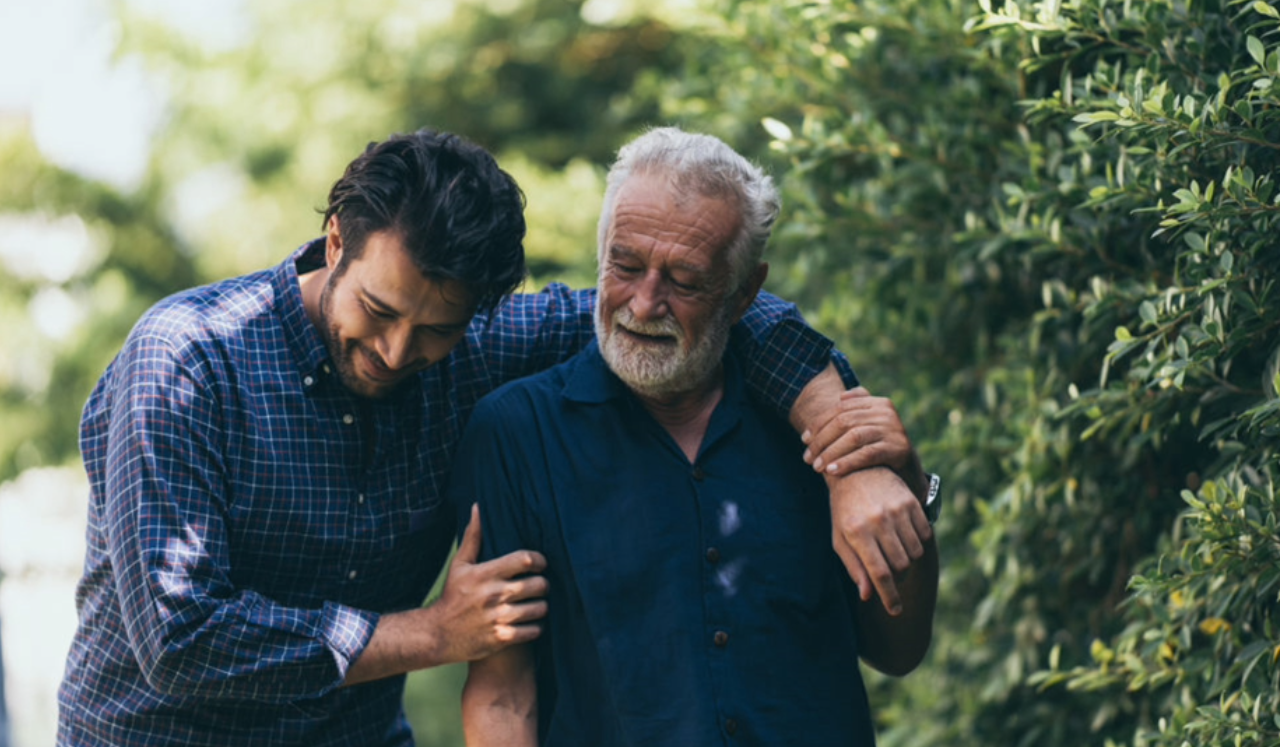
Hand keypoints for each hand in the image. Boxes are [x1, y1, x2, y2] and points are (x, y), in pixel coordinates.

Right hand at [424, 504, 548, 662]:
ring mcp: (497, 618)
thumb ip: (473, 537)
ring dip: (542, 606)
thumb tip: (478, 507)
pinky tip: (529, 622)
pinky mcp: (501, 638)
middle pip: (538, 584)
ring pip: (539, 608)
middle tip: (540, 585)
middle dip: (543, 584)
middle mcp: (492, 595)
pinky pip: (533, 630)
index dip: (539, 560)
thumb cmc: (452, 596)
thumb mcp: (459, 565)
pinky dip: (535, 627)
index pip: (524, 560)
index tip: (539, 564)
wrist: (436, 634)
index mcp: (484, 574)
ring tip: (536, 604)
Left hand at [802, 387, 912, 477]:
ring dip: (831, 452)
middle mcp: (886, 412)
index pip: (840, 409)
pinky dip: (847, 462)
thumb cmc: (881, 446)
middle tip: (807, 458)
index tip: (804, 439)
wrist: (909, 470)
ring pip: (853, 437)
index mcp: (877, 402)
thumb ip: (857, 408)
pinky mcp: (898, 449)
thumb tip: (840, 397)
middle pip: (844, 422)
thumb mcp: (870, 425)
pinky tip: (832, 471)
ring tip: (817, 467)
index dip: (819, 424)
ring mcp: (894, 429)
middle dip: (821, 440)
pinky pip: (867, 454)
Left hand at [828, 467, 931, 615]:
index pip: (879, 574)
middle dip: (897, 577)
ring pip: (914, 553)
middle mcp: (878, 521)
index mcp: (857, 532)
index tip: (895, 610)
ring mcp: (896, 510)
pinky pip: (924, 535)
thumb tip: (867, 595)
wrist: (856, 471)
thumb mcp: (840, 539)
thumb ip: (854, 567)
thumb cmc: (844, 511)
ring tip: (894, 553)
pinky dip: (918, 543)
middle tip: (890, 574)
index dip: (889, 596)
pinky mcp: (911, 502)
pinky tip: (904, 538)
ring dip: (907, 560)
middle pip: (900, 566)